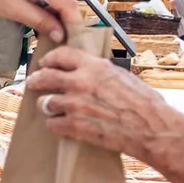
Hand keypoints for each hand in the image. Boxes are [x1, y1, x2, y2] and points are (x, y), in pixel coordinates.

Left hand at [0, 0, 80, 43]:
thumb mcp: (13, 10)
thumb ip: (39, 21)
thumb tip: (59, 34)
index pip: (67, 2)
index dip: (73, 23)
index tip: (74, 41)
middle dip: (68, 20)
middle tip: (65, 42)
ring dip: (62, 14)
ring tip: (57, 33)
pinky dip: (55, 6)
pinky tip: (50, 19)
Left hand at [25, 47, 173, 160]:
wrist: (151, 128)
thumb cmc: (144, 102)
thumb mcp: (121, 75)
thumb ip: (100, 72)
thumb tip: (88, 70)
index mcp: (95, 67)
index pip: (61, 55)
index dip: (49, 59)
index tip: (45, 63)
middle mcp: (81, 83)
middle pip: (45, 77)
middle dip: (36, 80)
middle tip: (32, 84)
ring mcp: (75, 105)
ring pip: (45, 103)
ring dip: (46, 105)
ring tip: (49, 107)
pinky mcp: (74, 126)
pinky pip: (52, 124)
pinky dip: (54, 125)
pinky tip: (59, 125)